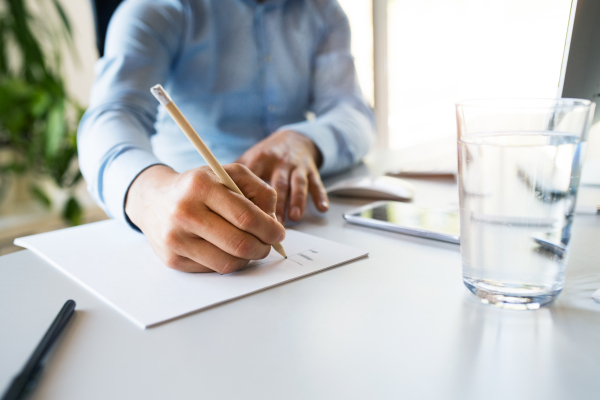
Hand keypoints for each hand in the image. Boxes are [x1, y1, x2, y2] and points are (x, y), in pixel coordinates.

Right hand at [125, 164, 284, 272]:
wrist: (153, 200)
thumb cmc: (199, 187)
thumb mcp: (228, 174)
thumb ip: (259, 190)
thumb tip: (273, 221)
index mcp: (201, 186)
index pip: (246, 217)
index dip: (269, 229)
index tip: (278, 233)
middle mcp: (185, 213)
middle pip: (239, 244)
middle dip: (263, 247)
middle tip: (268, 244)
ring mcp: (176, 239)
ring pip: (228, 263)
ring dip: (247, 258)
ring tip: (249, 246)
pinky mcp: (172, 260)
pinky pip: (213, 270)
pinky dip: (227, 262)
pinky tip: (226, 249)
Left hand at [236, 130, 328, 222]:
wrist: (293, 138)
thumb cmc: (266, 157)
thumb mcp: (249, 161)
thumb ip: (233, 179)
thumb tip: (214, 205)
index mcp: (259, 161)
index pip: (253, 181)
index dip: (250, 200)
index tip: (245, 219)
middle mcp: (278, 162)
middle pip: (276, 184)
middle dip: (275, 205)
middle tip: (271, 226)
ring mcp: (295, 165)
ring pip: (297, 183)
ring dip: (296, 201)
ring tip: (294, 218)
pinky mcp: (311, 169)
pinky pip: (317, 182)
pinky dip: (320, 195)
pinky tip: (322, 208)